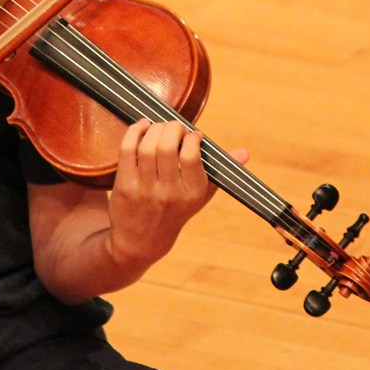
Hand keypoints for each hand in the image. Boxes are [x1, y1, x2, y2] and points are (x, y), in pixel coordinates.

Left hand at [104, 118, 246, 269]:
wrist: (142, 241)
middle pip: (167, 145)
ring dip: (154, 128)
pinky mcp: (125, 186)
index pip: (192, 155)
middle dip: (171, 127)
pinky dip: (134, 132)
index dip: (191, 137)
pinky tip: (142, 127)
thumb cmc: (175, 211)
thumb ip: (220, 171)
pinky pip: (127, 150)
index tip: (192, 136)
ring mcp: (145, 189)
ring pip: (147, 146)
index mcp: (193, 193)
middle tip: (174, 128)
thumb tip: (245, 153)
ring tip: (159, 128)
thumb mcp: (201, 195)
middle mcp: (169, 192)